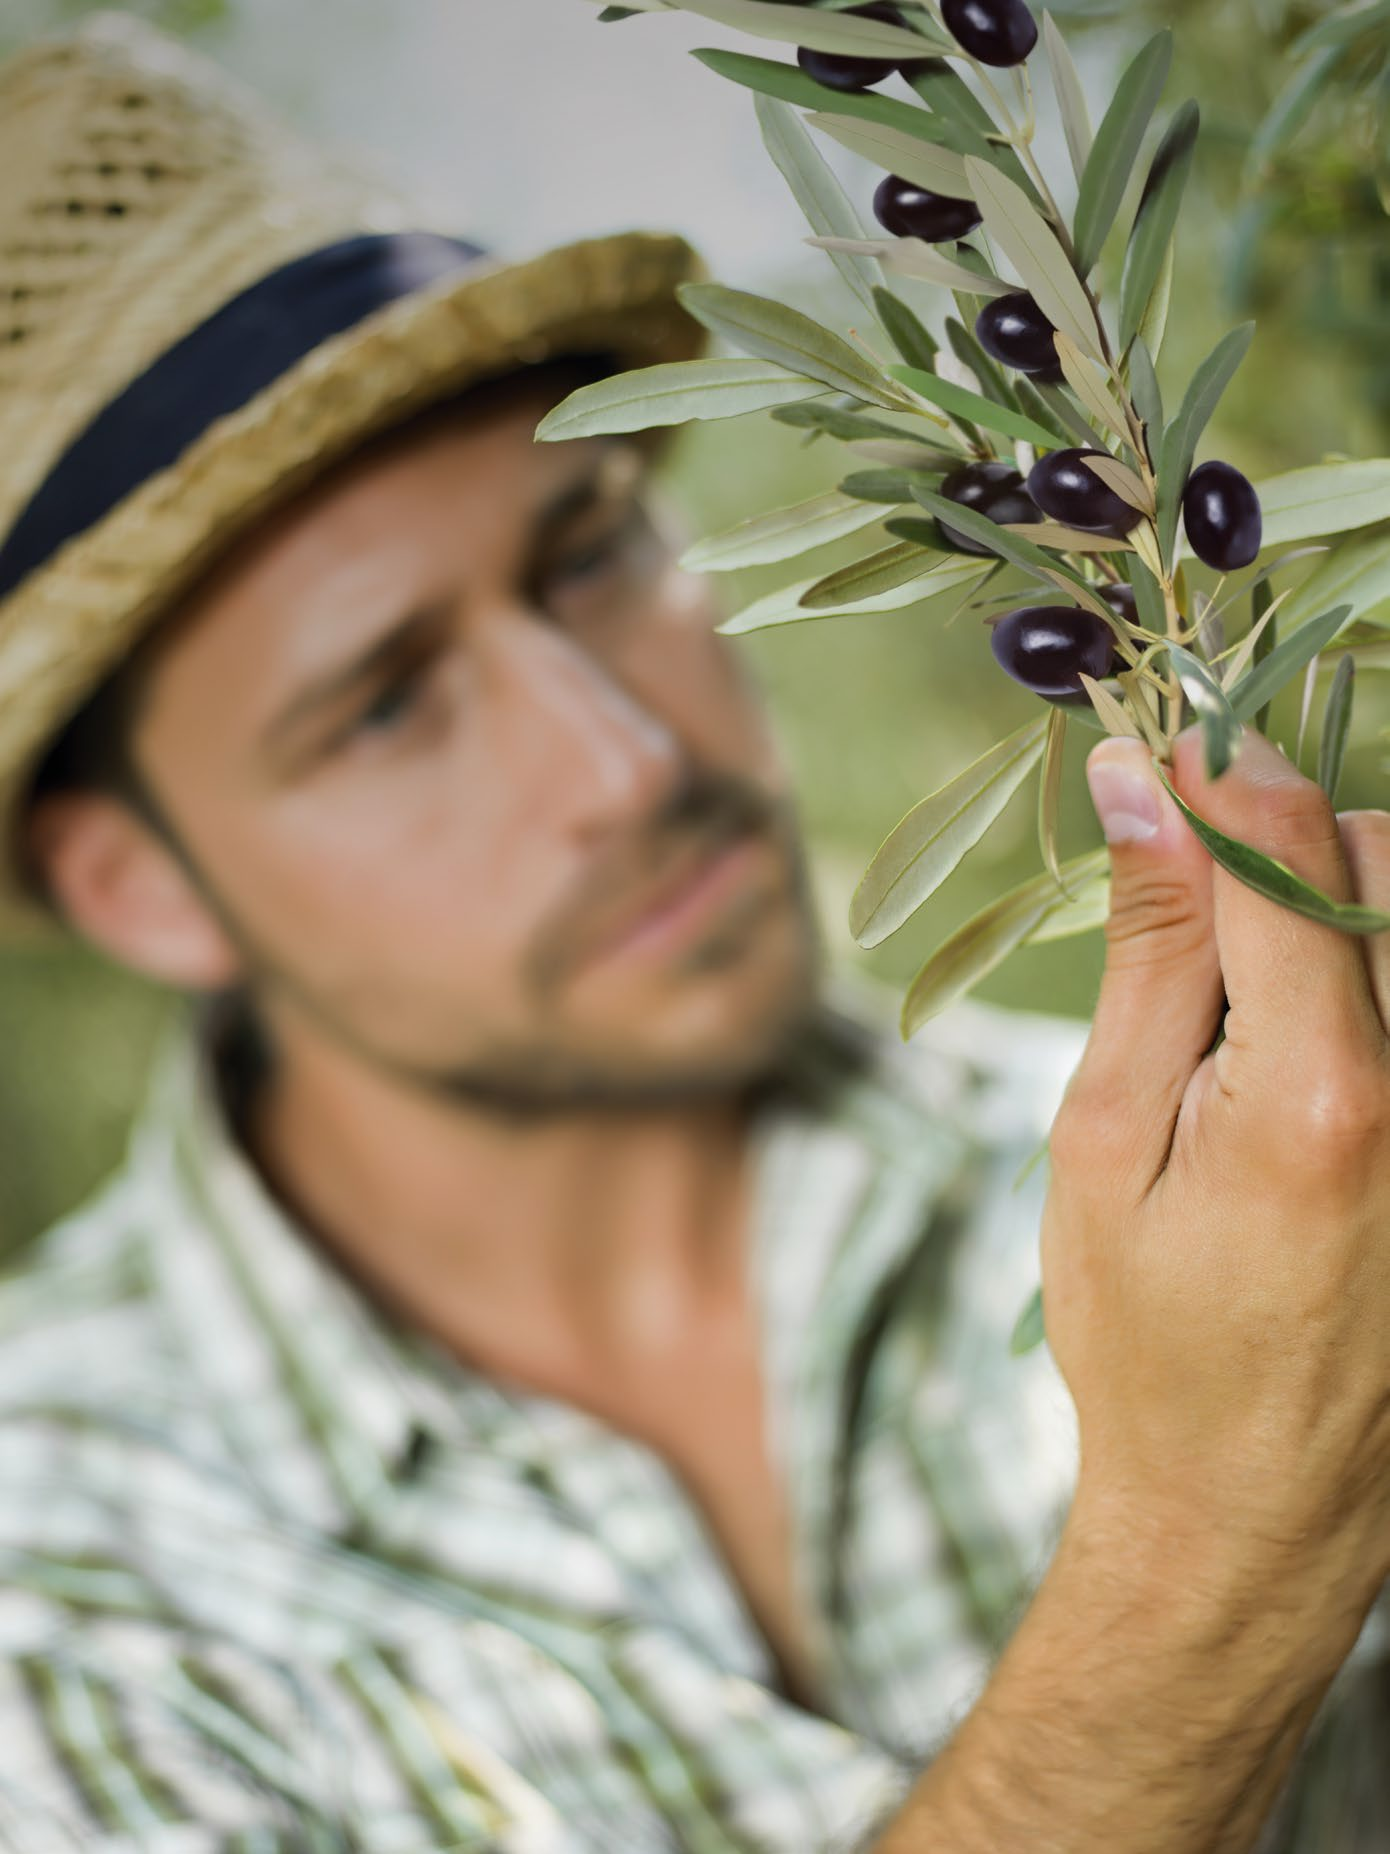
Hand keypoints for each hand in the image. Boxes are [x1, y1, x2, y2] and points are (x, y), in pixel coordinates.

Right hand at [1041, 721, 1389, 1631]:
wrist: (1249, 1510)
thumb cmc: (1145, 1338)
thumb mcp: (1105, 1140)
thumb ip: (1149, 954)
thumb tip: (1139, 788)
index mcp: (1320, 1100)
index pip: (1288, 854)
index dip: (1215, 772)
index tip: (1151, 746)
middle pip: (1387, 862)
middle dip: (1287, 835)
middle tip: (1191, 889)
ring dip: (1342, 902)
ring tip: (1250, 989)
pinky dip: (1369, 976)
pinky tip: (1308, 1043)